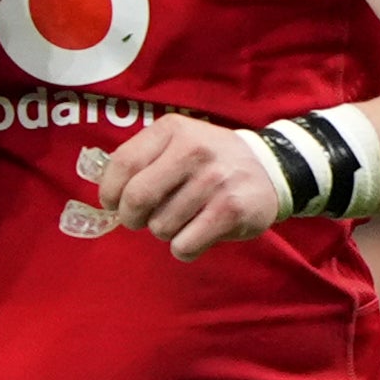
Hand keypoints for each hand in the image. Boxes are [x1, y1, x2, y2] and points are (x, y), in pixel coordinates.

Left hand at [76, 114, 295, 258]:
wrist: (272, 169)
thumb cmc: (212, 160)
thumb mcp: (179, 142)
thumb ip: (143, 158)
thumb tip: (107, 194)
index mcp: (174, 130)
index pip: (123, 164)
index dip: (110, 192)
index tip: (113, 204)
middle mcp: (194, 151)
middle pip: (137, 198)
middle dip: (132, 218)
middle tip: (141, 220)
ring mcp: (215, 181)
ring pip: (160, 226)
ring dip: (164, 232)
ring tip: (182, 220)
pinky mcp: (231, 211)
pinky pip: (185, 245)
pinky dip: (184, 249)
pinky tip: (196, 236)